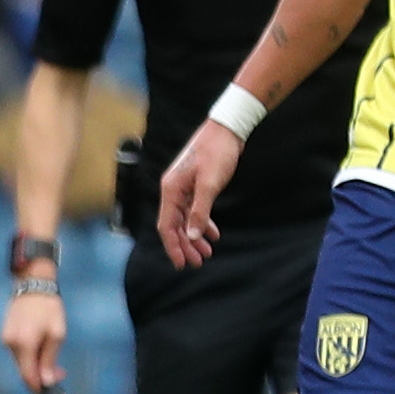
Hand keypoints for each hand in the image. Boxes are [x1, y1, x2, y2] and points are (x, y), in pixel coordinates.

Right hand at [0, 287, 66, 393]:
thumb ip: (50, 359)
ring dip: (36, 364)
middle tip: (61, 373)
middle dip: (41, 376)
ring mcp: (5, 339)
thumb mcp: (57, 334)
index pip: (28, 376)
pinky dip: (30, 355)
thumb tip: (48, 381)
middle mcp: (10, 344)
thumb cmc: (49, 308)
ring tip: (53, 357)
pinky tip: (41, 347)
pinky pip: (18, 352)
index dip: (39, 389)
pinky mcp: (5, 334)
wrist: (32, 284)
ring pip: (21, 362)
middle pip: (24, 371)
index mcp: (24, 344)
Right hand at [157, 121, 243, 266]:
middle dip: (185, 246)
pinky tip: (213, 234)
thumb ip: (200, 211)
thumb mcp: (210, 184)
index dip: (173, 247)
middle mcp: (173, 190)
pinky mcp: (195, 185)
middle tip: (198, 263)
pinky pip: (194, 210)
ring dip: (194, 236)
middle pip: (174, 225)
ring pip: (185, 219)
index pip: (166, 226)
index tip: (182, 264)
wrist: (227, 129)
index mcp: (171, 190)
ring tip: (207, 252)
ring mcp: (183, 187)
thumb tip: (191, 235)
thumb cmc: (217, 152)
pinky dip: (202, 223)